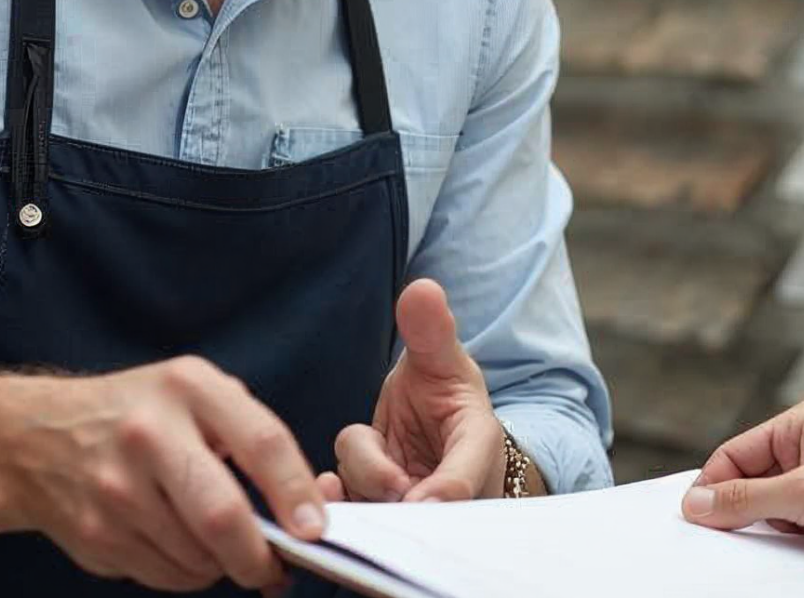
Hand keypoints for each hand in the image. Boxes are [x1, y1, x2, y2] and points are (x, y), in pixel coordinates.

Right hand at [0, 356, 324, 591]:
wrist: (34, 439)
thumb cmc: (138, 415)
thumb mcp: (192, 392)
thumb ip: (248, 433)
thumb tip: (306, 509)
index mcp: (187, 387)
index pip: (261, 442)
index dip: (296, 492)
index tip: (315, 529)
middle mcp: (149, 434)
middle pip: (222, 515)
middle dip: (258, 556)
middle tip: (274, 567)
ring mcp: (116, 488)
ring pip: (197, 557)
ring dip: (221, 564)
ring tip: (219, 546)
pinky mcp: (96, 534)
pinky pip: (165, 576)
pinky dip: (187, 573)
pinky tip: (179, 546)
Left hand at [320, 279, 503, 503]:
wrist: (430, 425)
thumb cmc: (445, 394)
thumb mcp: (442, 360)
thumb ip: (431, 332)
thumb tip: (422, 289)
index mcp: (476, 450)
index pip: (464, 481)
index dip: (442, 494)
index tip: (416, 500)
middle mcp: (448, 491)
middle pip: (416, 506)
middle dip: (390, 493)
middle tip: (382, 483)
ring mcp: (413, 506)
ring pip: (378, 504)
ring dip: (359, 483)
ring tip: (354, 464)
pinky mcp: (379, 513)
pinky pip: (356, 515)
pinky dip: (340, 505)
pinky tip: (327, 488)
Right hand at [679, 395, 803, 566]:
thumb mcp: (802, 494)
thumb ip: (745, 499)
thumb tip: (700, 503)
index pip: (740, 449)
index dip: (715, 482)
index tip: (695, 513)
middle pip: (755, 475)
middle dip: (745, 504)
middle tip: (726, 530)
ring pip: (776, 500)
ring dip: (773, 521)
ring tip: (785, 531)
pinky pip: (799, 516)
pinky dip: (793, 532)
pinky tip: (801, 540)